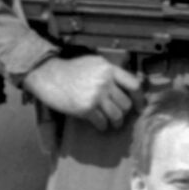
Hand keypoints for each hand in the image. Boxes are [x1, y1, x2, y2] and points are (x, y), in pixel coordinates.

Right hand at [23, 54, 143, 131]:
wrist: (48, 74)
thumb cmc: (70, 69)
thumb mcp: (94, 63)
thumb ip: (110, 73)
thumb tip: (125, 86)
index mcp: (109, 69)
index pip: (134, 85)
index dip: (140, 98)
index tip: (139, 107)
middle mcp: (105, 82)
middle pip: (126, 103)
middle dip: (124, 112)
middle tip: (120, 116)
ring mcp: (96, 95)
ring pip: (117, 115)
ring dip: (116, 122)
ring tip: (113, 124)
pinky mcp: (86, 108)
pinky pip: (102, 122)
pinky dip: (102, 126)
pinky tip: (99, 126)